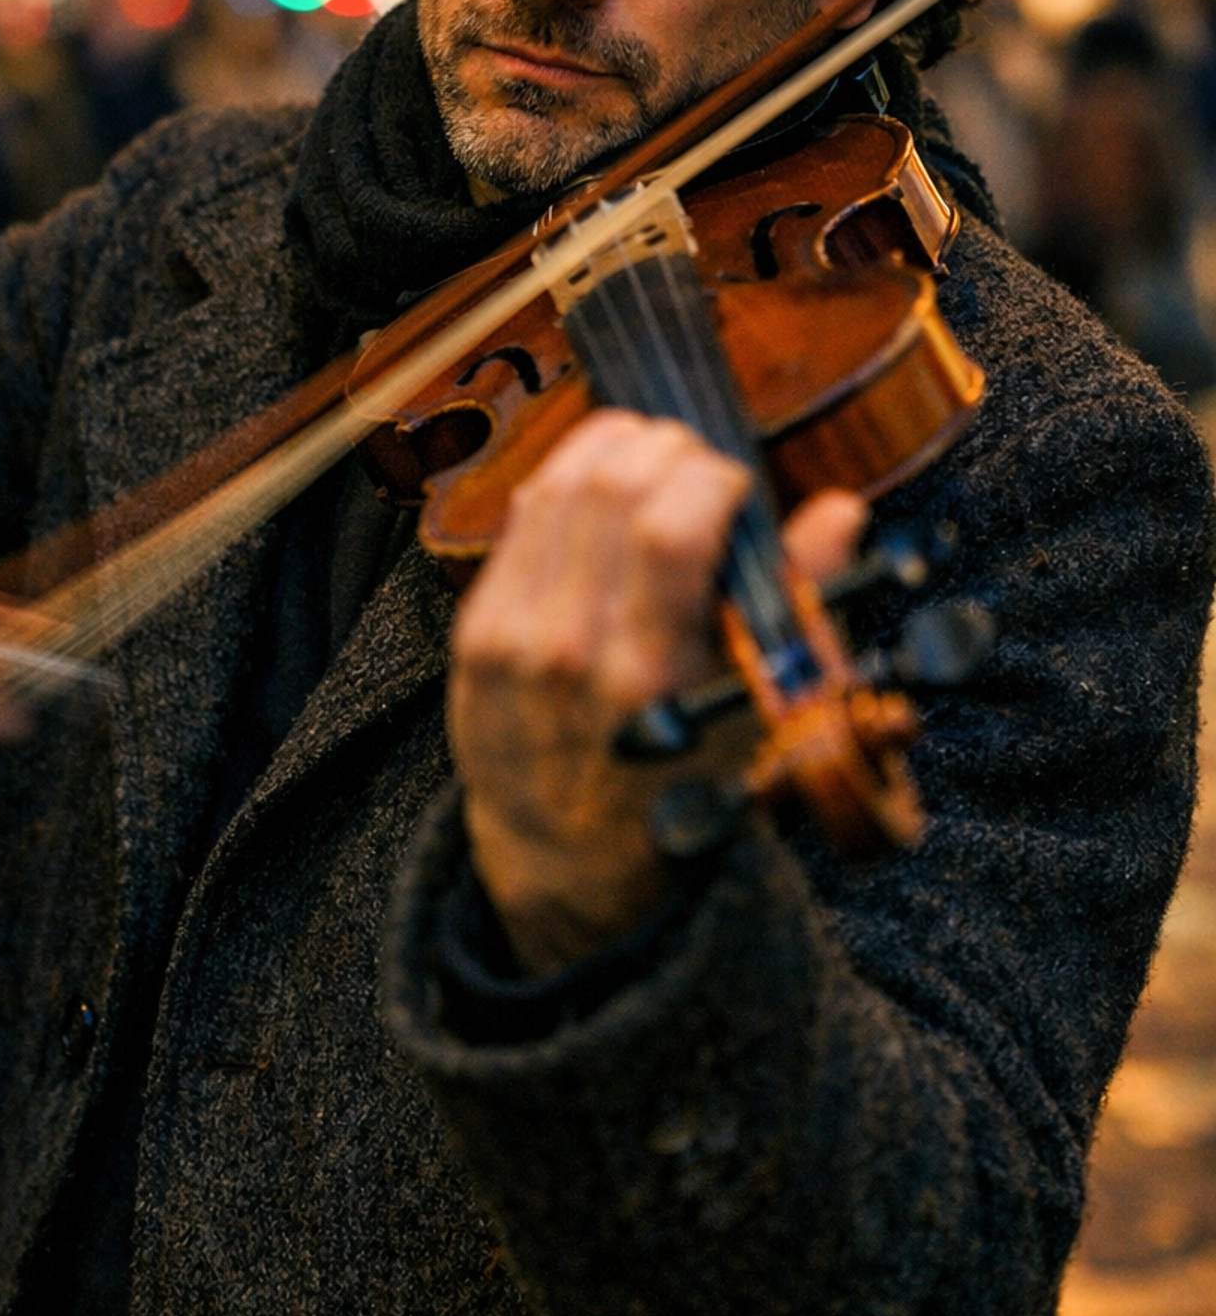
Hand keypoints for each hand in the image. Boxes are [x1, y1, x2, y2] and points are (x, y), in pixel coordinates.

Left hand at [450, 411, 865, 974]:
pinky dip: (567, 481)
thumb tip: (841, 510)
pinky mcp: (475, 631)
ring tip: (654, 461)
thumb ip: (796, 606)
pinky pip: (520, 519)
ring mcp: (512, 638)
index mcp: (652, 676)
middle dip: (667, 448)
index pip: (669, 523)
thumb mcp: (757, 722)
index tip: (737, 486)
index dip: (712, 475)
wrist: (570, 867)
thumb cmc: (682, 795)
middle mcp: (571, 649)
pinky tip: (601, 492)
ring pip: (557, 485)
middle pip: (609, 486)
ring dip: (614, 448)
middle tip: (697, 466)